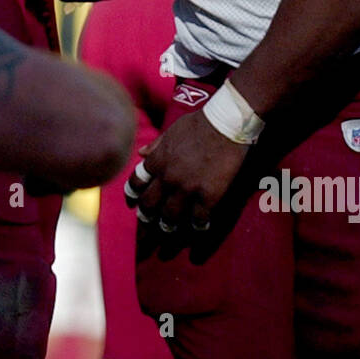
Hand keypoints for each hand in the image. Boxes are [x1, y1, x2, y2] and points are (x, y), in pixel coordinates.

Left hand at [125, 108, 250, 237]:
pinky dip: (197, 227)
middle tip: (145, 230)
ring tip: (167, 235)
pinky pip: (198, 219)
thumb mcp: (172, 130)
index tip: (134, 205)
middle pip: (150, 206)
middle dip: (146, 220)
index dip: (133, 197)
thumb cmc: (199, 123)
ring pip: (170, 217)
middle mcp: (168, 178)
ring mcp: (187, 189)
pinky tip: (198, 229)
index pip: (136, 184)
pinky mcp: (208, 196)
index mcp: (157, 160)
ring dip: (167, 228)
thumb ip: (156, 145)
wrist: (226, 122)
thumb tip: (141, 153)